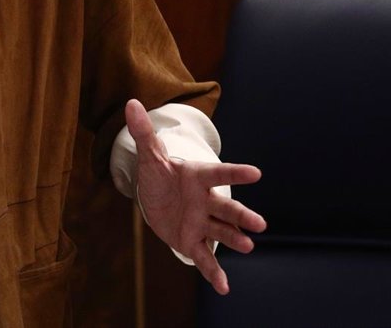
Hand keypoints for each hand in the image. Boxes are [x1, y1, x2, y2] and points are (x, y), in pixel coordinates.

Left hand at [125, 98, 266, 294]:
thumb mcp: (150, 155)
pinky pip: (205, 258)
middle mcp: (206, 201)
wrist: (157, 197)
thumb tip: (131, 103)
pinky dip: (213, 273)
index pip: (218, 173)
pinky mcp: (194, 240)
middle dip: (242, 215)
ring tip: (249, 246)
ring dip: (235, 239)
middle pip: (227, 208)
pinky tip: (223, 288)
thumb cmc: (159, 174)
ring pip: (222, 231)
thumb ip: (144, 132)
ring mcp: (202, 222)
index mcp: (198, 177)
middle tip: (259, 223)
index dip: (235, 173)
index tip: (256, 173)